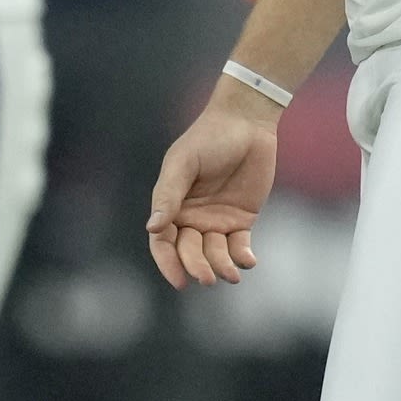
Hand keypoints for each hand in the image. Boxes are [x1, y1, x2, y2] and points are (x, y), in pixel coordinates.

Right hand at [146, 84, 279, 288]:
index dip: (168, 263)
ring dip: (221, 267)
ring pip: (215, 254)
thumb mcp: (183, 162)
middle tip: (207, 278)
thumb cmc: (208, 137)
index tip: (180, 280)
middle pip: (189, 252)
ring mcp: (217, 220)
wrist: (246, 121)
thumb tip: (152, 227)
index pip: (163, 242)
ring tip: (231, 274)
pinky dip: (242, 257)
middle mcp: (191, 217)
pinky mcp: (242, 219)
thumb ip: (168, 194)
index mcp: (172, 205)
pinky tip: (248, 260)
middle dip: (196, 267)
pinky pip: (239, 246)